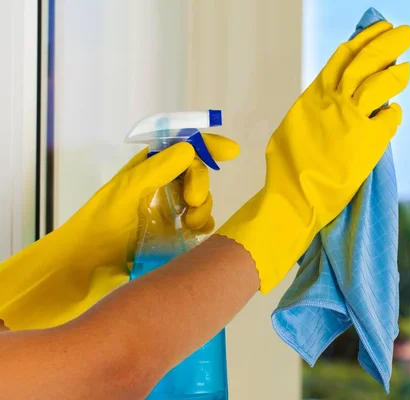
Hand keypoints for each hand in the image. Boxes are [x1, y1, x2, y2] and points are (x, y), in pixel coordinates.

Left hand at [0, 134, 238, 329]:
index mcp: (149, 167)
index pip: (182, 147)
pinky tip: (196, 232)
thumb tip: (190, 149)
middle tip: (193, 202)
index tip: (231, 152)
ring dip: (203, 208)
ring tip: (190, 224)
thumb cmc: (100, 223)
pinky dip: (204, 225)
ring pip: (201, 199)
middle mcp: (161, 183)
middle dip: (201, 184)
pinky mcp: (173, 231)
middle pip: (196, 173)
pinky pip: (200, 223)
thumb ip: (157, 169)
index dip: (207, 145)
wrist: (88, 264)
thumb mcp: (126, 191)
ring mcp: (168, 208)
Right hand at [217, 21, 409, 293]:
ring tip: (406, 68)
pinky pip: (388, 119)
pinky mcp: (369, 142)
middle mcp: (333, 103)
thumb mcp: (291, 129)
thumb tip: (324, 101)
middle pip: (365, 63)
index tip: (377, 28)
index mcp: (313, 97)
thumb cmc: (287, 169)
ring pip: (380, 85)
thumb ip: (310, 111)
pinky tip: (394, 111)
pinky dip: (393, 113)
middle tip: (405, 32)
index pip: (341, 59)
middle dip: (387, 43)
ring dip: (396, 73)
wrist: (295, 197)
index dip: (362, 41)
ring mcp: (352, 121)